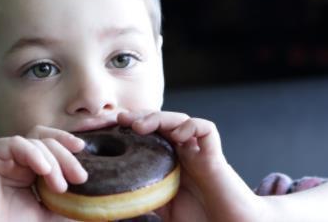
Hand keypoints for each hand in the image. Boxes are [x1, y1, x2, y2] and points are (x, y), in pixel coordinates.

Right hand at [0, 127, 86, 221]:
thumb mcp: (46, 214)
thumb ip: (68, 206)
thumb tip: (98, 206)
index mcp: (28, 165)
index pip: (52, 144)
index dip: (69, 147)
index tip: (86, 159)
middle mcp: (15, 155)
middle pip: (47, 140)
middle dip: (67, 157)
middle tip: (80, 177)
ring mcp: (1, 152)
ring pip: (36, 141)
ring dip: (54, 161)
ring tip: (60, 186)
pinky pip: (17, 144)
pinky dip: (34, 154)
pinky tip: (44, 170)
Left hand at [118, 111, 263, 221]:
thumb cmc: (201, 220)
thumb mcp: (162, 210)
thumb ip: (144, 202)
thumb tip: (112, 203)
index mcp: (171, 161)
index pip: (151, 133)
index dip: (133, 125)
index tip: (113, 126)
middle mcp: (185, 152)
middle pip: (163, 121)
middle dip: (142, 116)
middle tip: (122, 119)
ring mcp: (200, 152)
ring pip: (181, 119)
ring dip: (159, 118)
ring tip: (140, 126)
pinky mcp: (215, 156)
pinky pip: (206, 129)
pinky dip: (191, 126)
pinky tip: (179, 136)